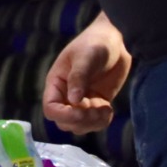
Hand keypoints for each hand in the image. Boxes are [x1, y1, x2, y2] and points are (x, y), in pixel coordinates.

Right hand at [42, 14, 130, 133]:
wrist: (115, 40)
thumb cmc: (95, 43)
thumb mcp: (85, 57)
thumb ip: (78, 77)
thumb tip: (73, 100)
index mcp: (57, 83)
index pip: (51, 108)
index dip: (63, 115)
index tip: (80, 110)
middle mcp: (66, 95)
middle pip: (64, 122)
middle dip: (80, 121)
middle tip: (97, 109)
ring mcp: (82, 102)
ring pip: (80, 126)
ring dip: (92, 123)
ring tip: (105, 109)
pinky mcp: (97, 104)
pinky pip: (95, 123)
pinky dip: (102, 121)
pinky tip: (109, 109)